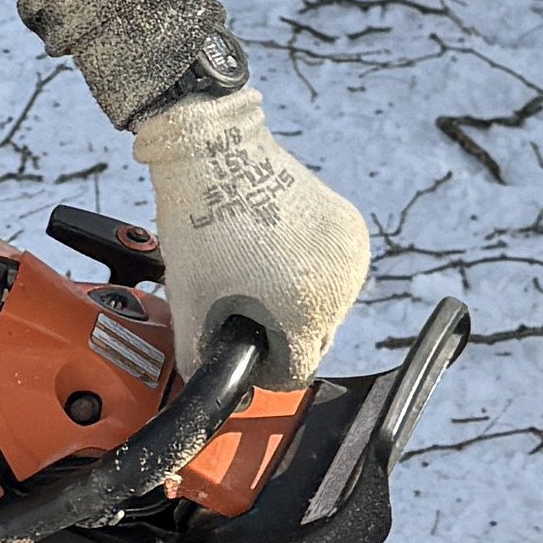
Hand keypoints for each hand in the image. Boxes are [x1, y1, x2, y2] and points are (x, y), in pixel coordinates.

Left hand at [127, 83, 370, 389]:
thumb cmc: (198, 221)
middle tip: (240, 298)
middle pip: (313, 341)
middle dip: (277, 331)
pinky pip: (334, 277)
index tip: (240, 340)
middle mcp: (338, 283)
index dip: (261, 364)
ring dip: (295, 303)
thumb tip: (212, 392)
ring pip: (326, 311)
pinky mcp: (352, 230)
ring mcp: (350, 254)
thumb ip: (200, 359)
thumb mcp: (189, 302)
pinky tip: (277, 252)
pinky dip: (309, 274)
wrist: (215, 150)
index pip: (294, 371)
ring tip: (256, 270)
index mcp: (303, 306)